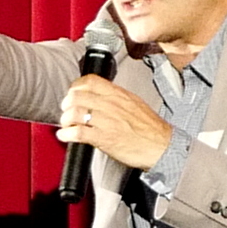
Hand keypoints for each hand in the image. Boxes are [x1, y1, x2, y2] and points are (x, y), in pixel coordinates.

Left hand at [56, 76, 171, 171]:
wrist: (161, 146)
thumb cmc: (149, 128)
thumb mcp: (133, 103)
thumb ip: (115, 97)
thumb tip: (98, 95)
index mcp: (118, 94)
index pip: (90, 81)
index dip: (75, 87)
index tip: (72, 94)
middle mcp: (111, 104)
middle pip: (77, 96)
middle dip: (66, 104)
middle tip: (65, 111)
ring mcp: (106, 121)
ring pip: (75, 113)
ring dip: (65, 120)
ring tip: (66, 125)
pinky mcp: (104, 138)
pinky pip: (78, 132)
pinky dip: (67, 134)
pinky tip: (66, 136)